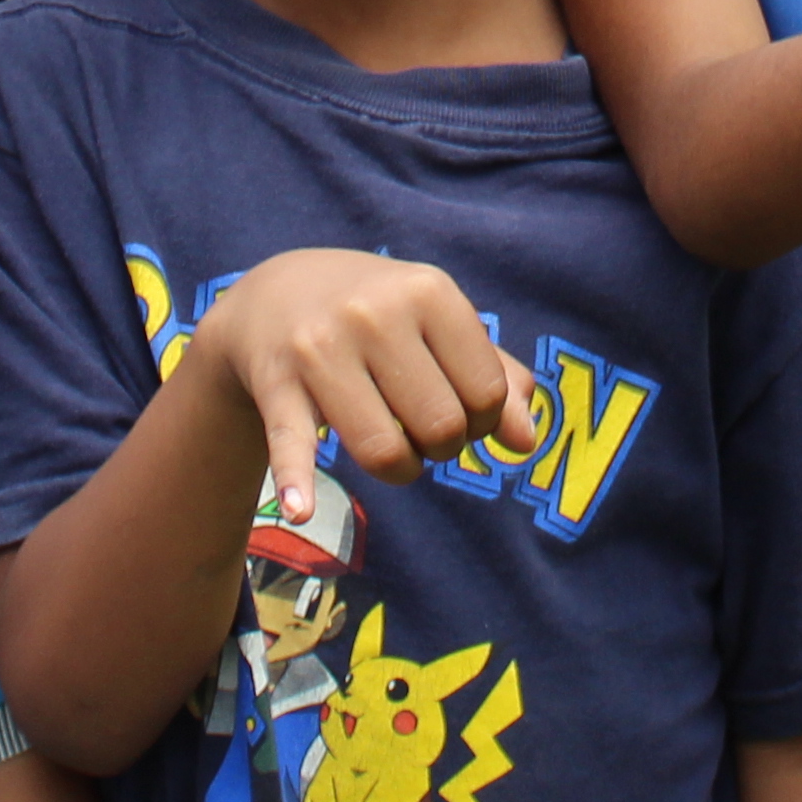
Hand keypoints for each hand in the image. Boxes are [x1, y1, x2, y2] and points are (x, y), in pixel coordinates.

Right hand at [189, 250, 539, 525]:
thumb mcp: (441, 324)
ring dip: (400, 469)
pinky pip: (292, 443)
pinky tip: (302, 509)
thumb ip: (496, 377)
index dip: (483, 421)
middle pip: (441, 427)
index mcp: (427, 291)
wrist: (277, 296)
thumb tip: (524, 442)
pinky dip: (297, 480)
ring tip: (393, 446)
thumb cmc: (381, 316)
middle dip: (441, 446)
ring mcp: (320, 348)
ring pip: (384, 451)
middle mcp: (373, 312)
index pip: (487, 394)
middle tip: (421, 427)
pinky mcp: (277, 385)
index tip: (458, 409)